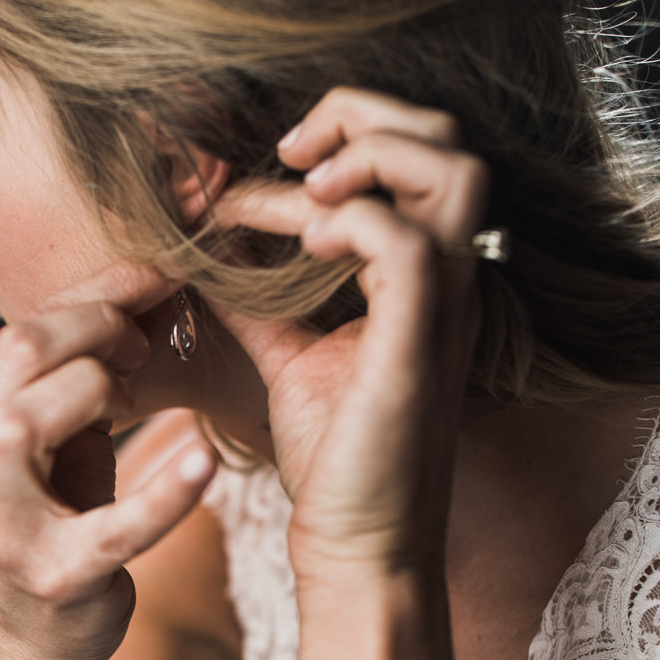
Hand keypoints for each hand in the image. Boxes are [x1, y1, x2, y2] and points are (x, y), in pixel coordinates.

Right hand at [0, 268, 218, 659]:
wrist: (33, 641)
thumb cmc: (51, 524)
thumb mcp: (46, 444)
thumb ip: (69, 376)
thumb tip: (137, 292)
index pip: (12, 334)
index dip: (90, 294)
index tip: (148, 279)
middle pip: (15, 356)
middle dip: (95, 325)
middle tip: (143, 339)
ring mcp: (2, 529)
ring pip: (26, 421)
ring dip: (102, 387)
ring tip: (142, 394)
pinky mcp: (59, 577)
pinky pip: (116, 526)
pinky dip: (166, 491)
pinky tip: (203, 460)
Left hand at [211, 87, 489, 578]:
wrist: (358, 543)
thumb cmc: (335, 455)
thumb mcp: (287, 349)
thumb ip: (259, 289)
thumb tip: (208, 240)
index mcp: (426, 269)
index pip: (423, 148)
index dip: (348, 129)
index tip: (274, 162)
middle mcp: (450, 275)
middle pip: (449, 135)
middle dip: (361, 116)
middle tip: (290, 153)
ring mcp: (445, 304)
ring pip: (452, 168)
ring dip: (364, 158)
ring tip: (301, 193)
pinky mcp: (418, 342)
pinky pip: (403, 242)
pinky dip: (346, 223)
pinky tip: (298, 246)